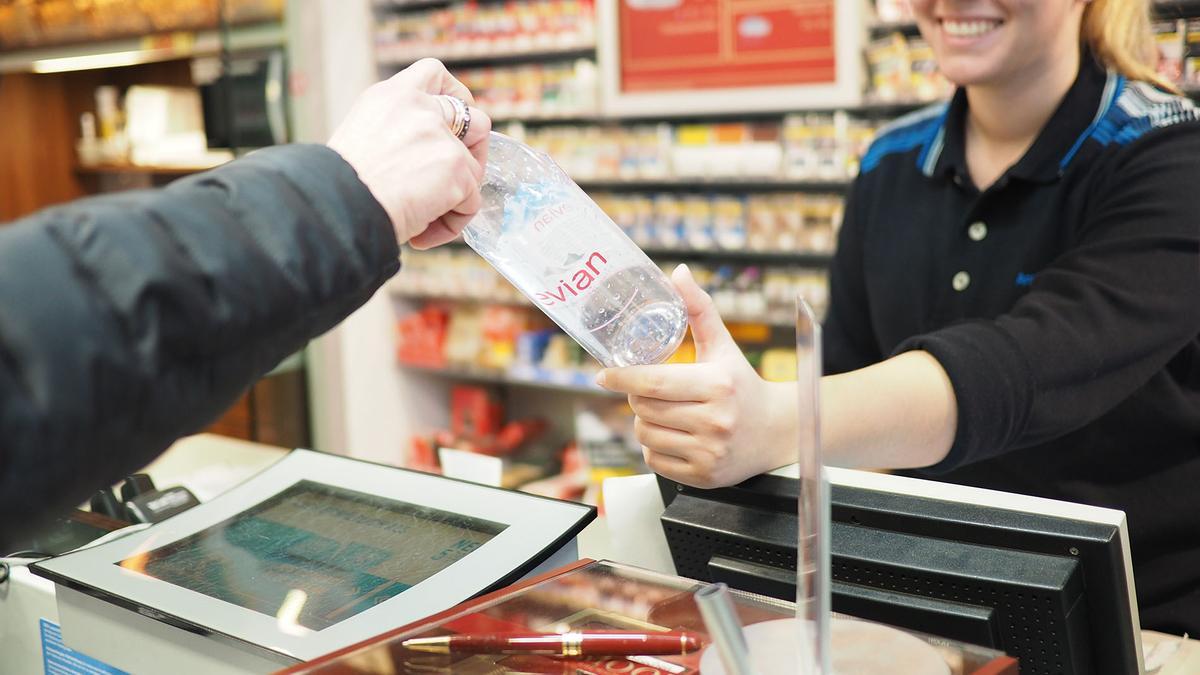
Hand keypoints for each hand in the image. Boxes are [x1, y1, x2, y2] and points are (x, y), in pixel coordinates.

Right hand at [327, 58, 492, 248]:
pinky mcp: (456, 169)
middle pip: (475, 120)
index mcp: (392, 96)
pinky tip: (423, 234)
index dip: (456, 94)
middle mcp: (420, 108)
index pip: (434, 74)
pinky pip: (470, 203)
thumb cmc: (339, 187)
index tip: (461, 114)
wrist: (336, 207)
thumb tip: (428, 157)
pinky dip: (452, 223)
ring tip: (425, 219)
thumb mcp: (362, 139)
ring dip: (457, 197)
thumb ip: (398, 134)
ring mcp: (441, 137)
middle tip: (459, 179)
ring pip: (473, 171)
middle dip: (475, 152)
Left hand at [596, 265, 795, 487]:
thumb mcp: (722, 345)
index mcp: (717, 385)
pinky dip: (654, 445)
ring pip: (645, 434)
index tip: (604, 374)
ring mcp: (709, 452)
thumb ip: (698, 308)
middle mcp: (715, 421)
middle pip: (644, 408)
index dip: (622, 378)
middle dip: (637, 397)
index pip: (653, 383)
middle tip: (648, 390)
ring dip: (644, 420)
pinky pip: (654, 459)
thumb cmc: (742, 384)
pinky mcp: (703, 476)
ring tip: (663, 411)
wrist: (776, 431)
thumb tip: (678, 273)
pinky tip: (673, 433)